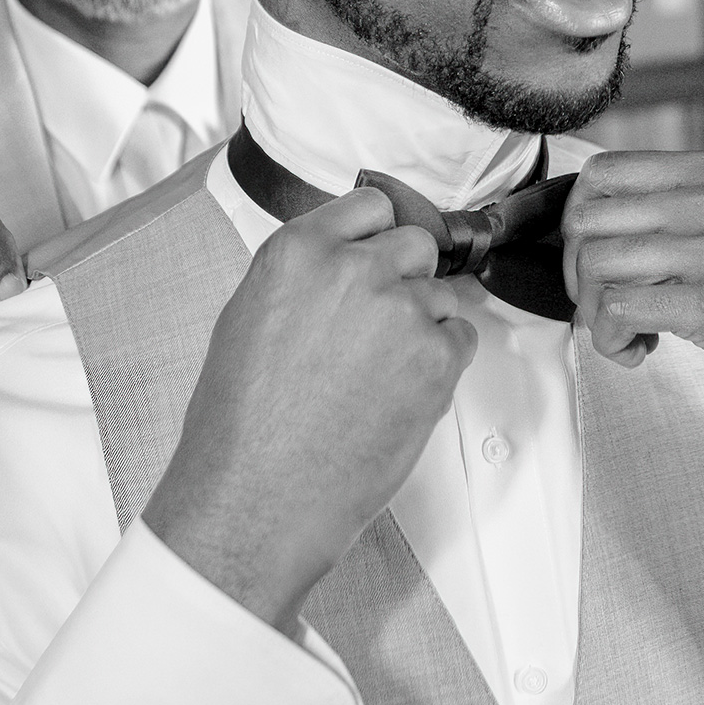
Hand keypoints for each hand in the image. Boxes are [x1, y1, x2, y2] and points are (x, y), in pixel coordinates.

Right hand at [144, 187, 477, 632]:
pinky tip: (401, 395)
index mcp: (299, 251)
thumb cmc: (241, 425)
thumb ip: (303, 275)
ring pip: (443, 293)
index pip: (371, 204)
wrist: (258, 499)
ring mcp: (401, 310)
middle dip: (406, 277)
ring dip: (425, 324)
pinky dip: (443, 363)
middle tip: (382, 324)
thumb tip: (343, 260)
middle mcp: (354, 269)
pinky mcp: (437, 357)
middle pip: (416, 243)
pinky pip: (462, 338)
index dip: (378, 234)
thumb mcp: (248, 318)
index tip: (380, 253)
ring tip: (382, 374)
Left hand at [561, 151, 703, 517]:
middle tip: (606, 306)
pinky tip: (640, 351)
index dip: (580, 223)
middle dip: (579, 272)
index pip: (603, 172)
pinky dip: (612, 340)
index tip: (598, 264)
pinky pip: (618, 310)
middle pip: (588, 218)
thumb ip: (683, 210)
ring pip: (596, 264)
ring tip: (629, 335)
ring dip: (594, 314)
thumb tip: (597, 217)